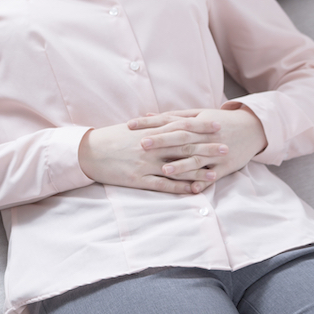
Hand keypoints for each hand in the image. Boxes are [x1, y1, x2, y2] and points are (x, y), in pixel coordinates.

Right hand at [79, 120, 220, 193]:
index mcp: (149, 132)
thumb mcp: (131, 129)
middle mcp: (150, 147)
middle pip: (184, 147)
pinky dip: (180, 188)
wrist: (87, 152)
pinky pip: (163, 185)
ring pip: (177, 168)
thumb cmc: (109, 139)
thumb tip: (166, 123)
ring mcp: (145, 164)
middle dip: (207, 148)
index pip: (180, 128)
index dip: (200, 127)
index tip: (216, 125)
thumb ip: (150, 127)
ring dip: (198, 171)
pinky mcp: (138, 179)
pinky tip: (193, 190)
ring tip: (216, 173)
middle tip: (226, 148)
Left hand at [129, 107, 266, 186]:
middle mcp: (206, 137)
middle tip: (142, 144)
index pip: (170, 122)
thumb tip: (147, 115)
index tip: (130, 125)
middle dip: (162, 141)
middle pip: (181, 139)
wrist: (254, 129)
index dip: (150, 123)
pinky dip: (203, 182)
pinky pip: (214, 176)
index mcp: (197, 123)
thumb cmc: (220, 121)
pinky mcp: (226, 167)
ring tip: (164, 170)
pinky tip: (192, 189)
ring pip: (197, 159)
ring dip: (181, 166)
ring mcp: (216, 153)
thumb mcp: (198, 115)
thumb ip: (173, 116)